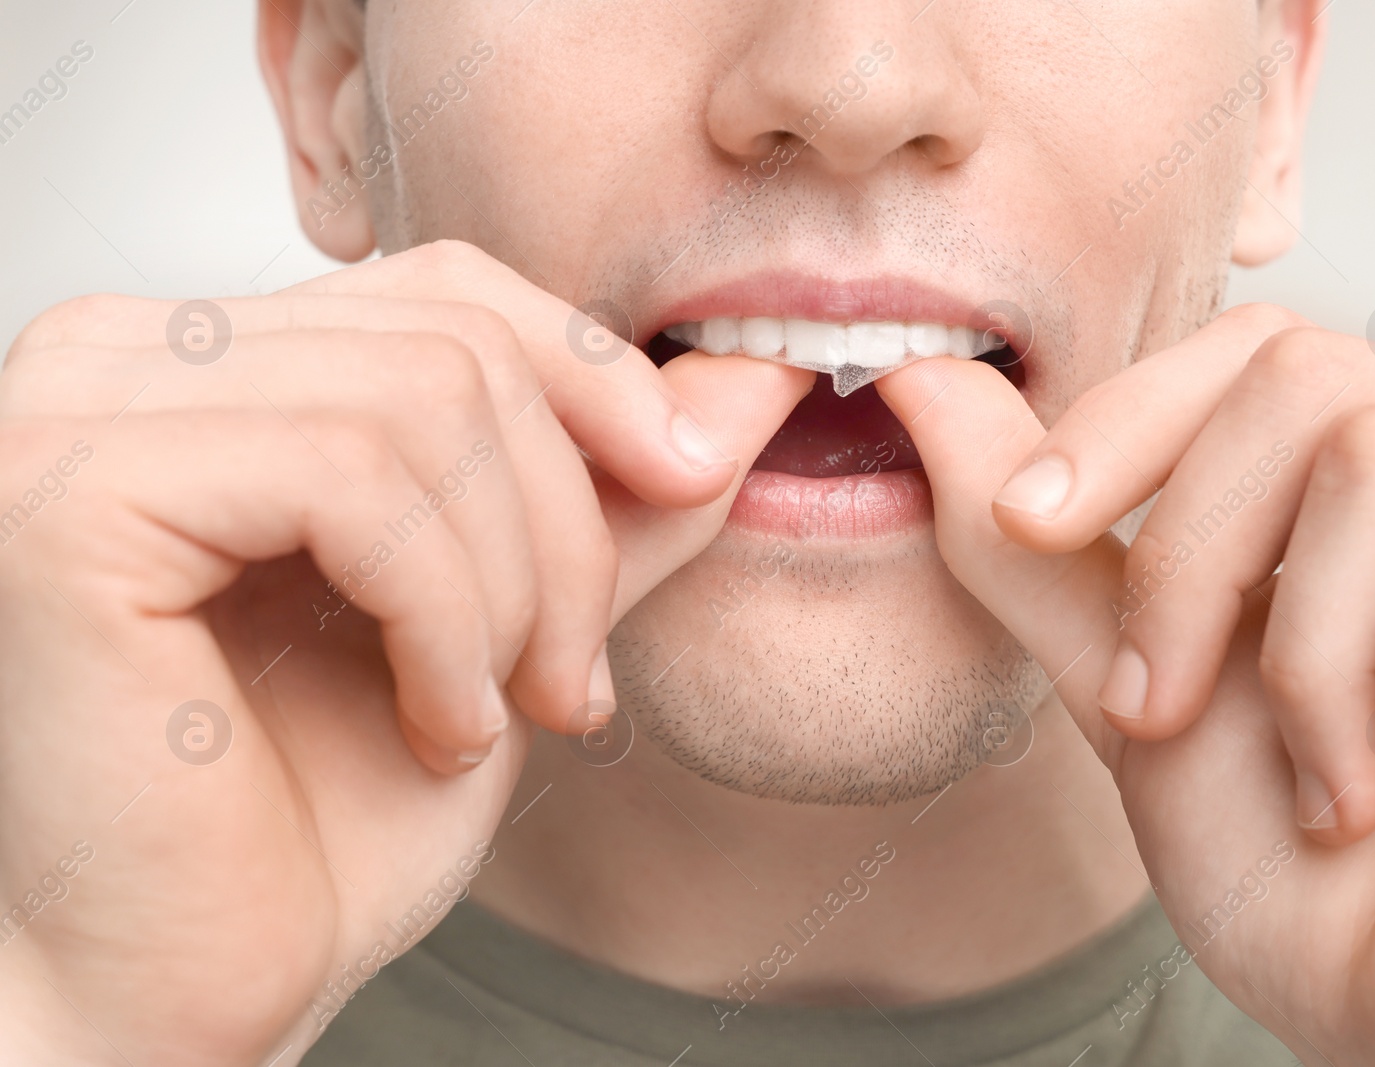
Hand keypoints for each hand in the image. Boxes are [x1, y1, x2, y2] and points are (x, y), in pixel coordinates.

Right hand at [0, 239, 810, 1064]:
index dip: (592, 378)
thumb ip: (613, 497)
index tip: (690, 481)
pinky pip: (350, 479)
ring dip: (510, 589)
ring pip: (421, 401)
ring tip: (488, 716)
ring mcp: (73, 410)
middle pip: (452, 340)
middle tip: (567, 682)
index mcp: (209, 369)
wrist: (193, 991)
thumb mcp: (514, 620)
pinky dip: (443, 619)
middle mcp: (119, 356)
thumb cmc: (323, 823)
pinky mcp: (69, 493)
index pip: (444, 287)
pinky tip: (430, 728)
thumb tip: (750, 386)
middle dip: (566, 526)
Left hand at [984, 304, 1374, 841]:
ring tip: (1334, 780)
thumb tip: (923, 389)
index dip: (1122, 417)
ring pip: (1373, 445)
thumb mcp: (1142, 701)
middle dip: (1187, 556)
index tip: (1024, 519)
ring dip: (1302, 647)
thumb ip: (1042, 557)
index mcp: (1365, 497)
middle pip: (1292, 375)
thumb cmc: (1319, 891)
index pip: (1247, 356)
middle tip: (1162, 712)